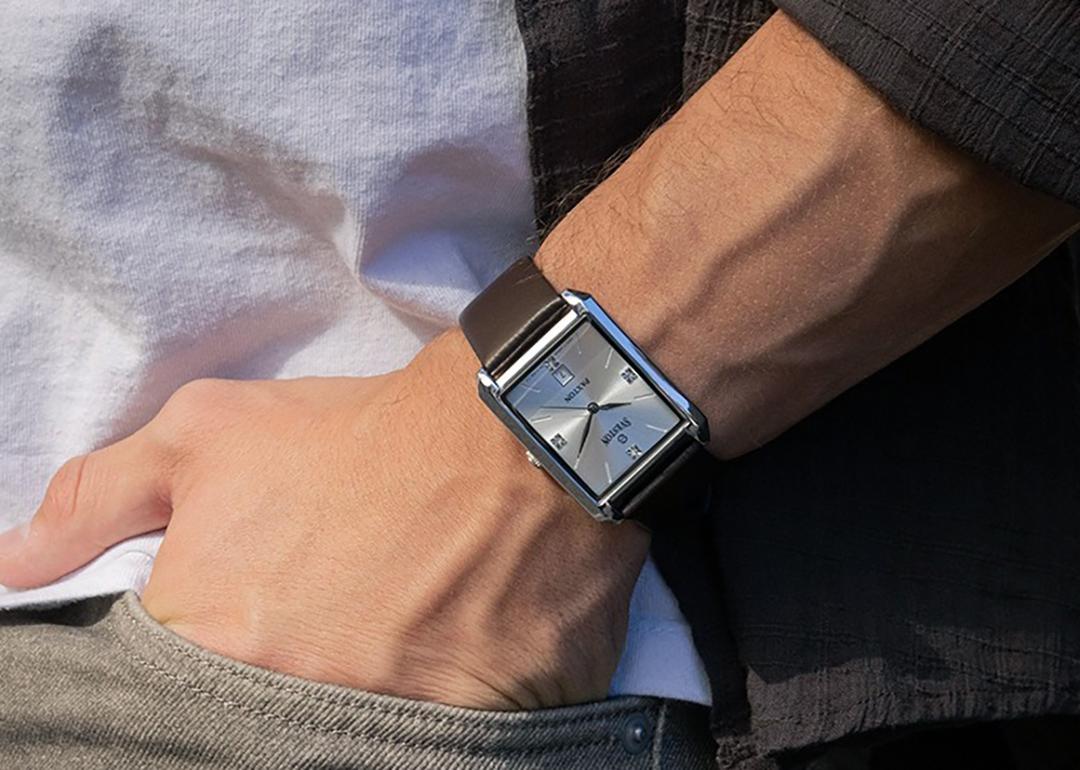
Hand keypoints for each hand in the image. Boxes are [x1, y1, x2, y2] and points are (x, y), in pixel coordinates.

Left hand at [0, 331, 648, 708]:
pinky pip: (423, 748)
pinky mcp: (475, 741)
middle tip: (325, 621)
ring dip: (352, 690)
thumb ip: (102, 497)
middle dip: (280, 673)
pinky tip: (437, 655)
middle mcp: (291, 705)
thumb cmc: (360, 437)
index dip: (204, 661)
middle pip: (252, 722)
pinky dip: (422, 713)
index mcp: (211, 644)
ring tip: (383, 631)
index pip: (162, 701)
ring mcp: (388, 732)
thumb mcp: (211, 433)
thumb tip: (20, 560)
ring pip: (334, 738)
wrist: (518, 437)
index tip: (243, 628)